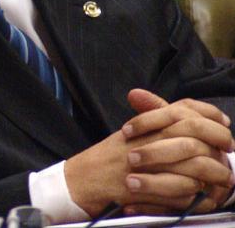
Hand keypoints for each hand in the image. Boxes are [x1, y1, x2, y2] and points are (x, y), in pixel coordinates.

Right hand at [65, 89, 233, 216]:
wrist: (84, 179)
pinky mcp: (150, 187)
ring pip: (196, 163)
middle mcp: (149, 138)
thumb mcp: (131, 132)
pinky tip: (206, 194)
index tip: (223, 123)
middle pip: (195, 132)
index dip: (209, 114)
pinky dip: (199, 194)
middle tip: (228, 148)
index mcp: (146, 123)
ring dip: (215, 171)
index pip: (185, 109)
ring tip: (224, 178)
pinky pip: (185, 190)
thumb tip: (187, 114)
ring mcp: (150, 163)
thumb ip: (155, 120)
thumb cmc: (107, 157)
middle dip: (219, 140)